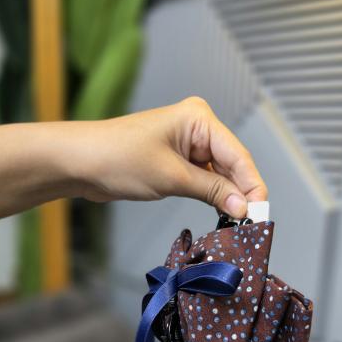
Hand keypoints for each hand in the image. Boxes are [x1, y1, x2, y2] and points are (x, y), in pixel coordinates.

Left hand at [64, 96, 267, 217]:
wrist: (81, 162)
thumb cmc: (119, 158)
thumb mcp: (172, 177)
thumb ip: (212, 191)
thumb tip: (242, 207)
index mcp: (199, 118)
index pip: (238, 155)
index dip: (252, 185)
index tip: (260, 213)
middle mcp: (198, 127)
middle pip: (233, 164)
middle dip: (241, 192)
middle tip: (251, 223)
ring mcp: (188, 143)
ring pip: (220, 173)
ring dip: (227, 196)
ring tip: (237, 222)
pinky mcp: (178, 160)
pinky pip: (205, 178)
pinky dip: (212, 195)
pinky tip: (220, 213)